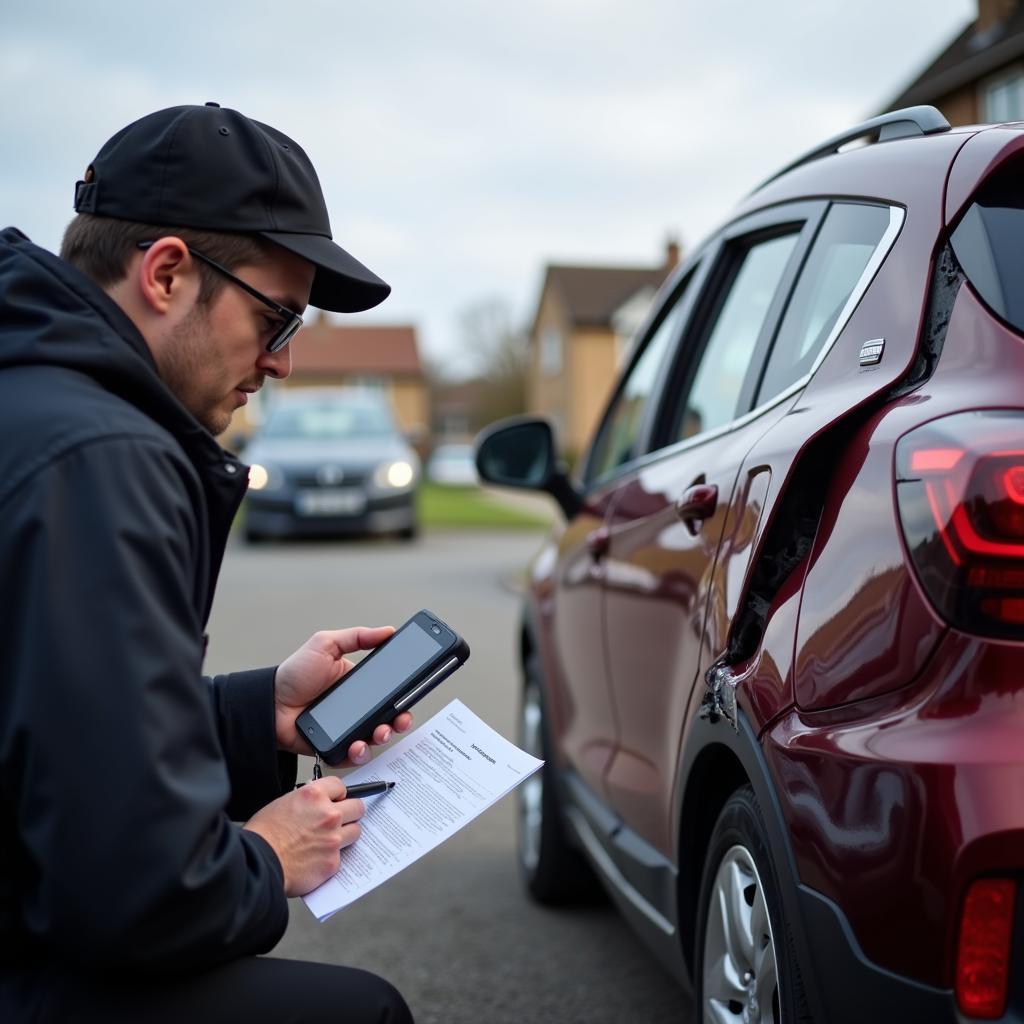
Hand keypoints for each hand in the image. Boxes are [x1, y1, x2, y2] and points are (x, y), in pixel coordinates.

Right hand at [244, 777, 363, 895]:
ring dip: (345, 834)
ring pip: (355, 831)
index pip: (340, 785)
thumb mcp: (284, 802)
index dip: (337, 794)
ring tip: (328, 840)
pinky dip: (332, 856)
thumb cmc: (264, 835)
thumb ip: (308, 802)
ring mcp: (333, 838)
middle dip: (349, 812)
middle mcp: (328, 814)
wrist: (257, 862)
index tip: (337, 799)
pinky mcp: (333, 861)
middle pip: (357, 807)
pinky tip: (317, 858)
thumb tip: (318, 804)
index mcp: (314, 795)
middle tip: (340, 819)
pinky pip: (342, 855)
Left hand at [274, 626, 412, 764]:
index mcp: (359, 684)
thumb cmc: (294, 674)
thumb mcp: (326, 645)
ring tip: (377, 732)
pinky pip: (354, 755)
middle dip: (398, 721)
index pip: (389, 692)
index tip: (410, 697)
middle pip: (388, 718)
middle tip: (398, 719)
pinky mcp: (335, 747)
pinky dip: (359, 754)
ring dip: (382, 737)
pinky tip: (357, 745)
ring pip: (375, 739)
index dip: (403, 696)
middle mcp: (356, 708)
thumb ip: (357, 637)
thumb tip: (388, 631)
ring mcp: (347, 729)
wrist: (269, 704)